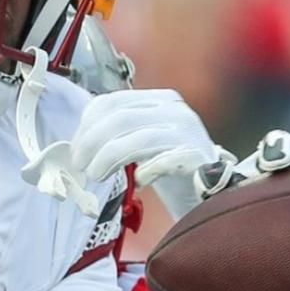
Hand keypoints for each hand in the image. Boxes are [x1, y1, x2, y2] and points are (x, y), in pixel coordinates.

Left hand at [67, 89, 232, 219]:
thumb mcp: (143, 142)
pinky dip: (146, 172)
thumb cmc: (171, 168)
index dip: (87, 125)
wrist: (214, 190)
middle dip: (92, 143)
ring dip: (109, 159)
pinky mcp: (198, 157)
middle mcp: (175, 110)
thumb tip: (78, 143)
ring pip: (138, 139)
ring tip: (97, 176)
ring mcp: (189, 132)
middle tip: (80, 166)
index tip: (75, 150)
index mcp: (159, 100)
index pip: (113, 101)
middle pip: (121, 118)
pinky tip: (139, 182)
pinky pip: (164, 161)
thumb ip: (118, 133)